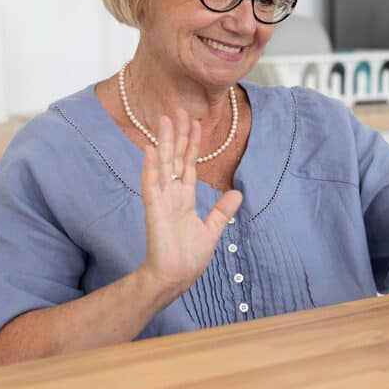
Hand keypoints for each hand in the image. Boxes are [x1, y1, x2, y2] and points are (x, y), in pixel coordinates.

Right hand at [138, 109, 242, 294]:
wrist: (175, 277)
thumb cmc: (188, 257)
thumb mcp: (213, 229)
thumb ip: (221, 210)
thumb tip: (237, 193)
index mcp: (184, 199)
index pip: (188, 164)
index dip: (191, 144)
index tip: (194, 123)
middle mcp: (172, 195)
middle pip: (174, 158)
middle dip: (177, 135)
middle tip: (178, 110)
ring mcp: (161, 201)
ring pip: (163, 165)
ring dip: (164, 142)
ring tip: (165, 120)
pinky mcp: (154, 210)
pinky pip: (151, 184)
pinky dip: (151, 166)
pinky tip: (151, 148)